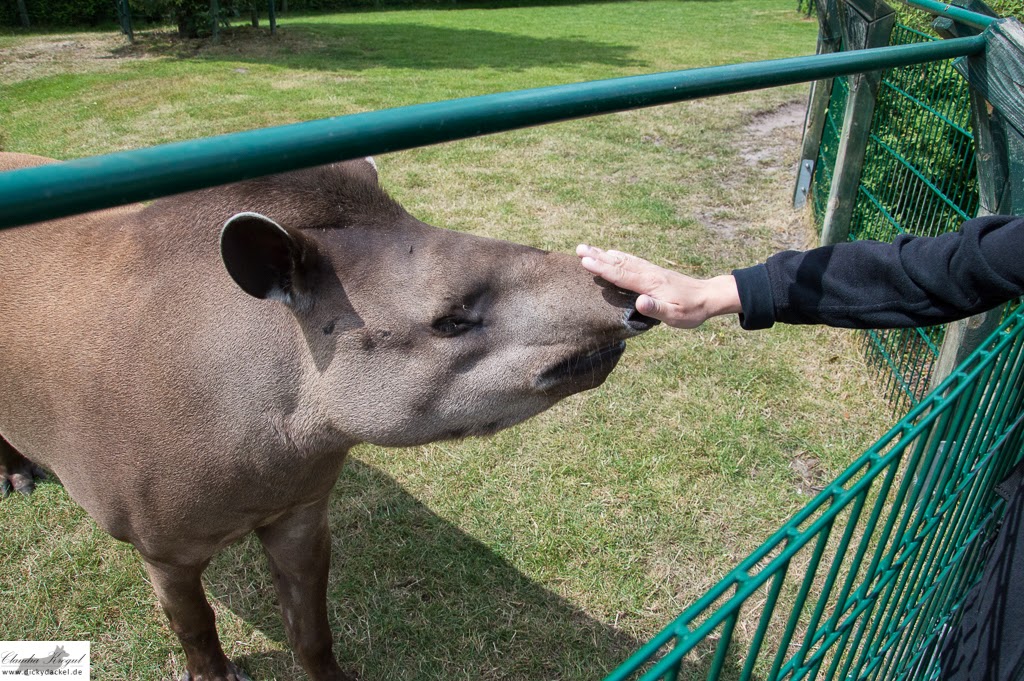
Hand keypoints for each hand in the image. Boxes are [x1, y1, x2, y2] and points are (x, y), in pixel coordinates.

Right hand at [576, 244, 741, 328]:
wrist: (708, 296)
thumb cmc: (691, 310)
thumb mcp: (675, 315)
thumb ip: (656, 308)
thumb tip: (639, 302)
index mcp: (650, 283)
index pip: (621, 274)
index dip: (602, 268)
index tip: (585, 261)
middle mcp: (647, 273)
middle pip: (618, 262)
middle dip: (597, 256)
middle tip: (578, 249)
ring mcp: (650, 270)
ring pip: (623, 259)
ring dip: (604, 254)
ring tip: (587, 248)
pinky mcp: (652, 271)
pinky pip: (630, 260)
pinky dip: (617, 256)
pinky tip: (611, 253)